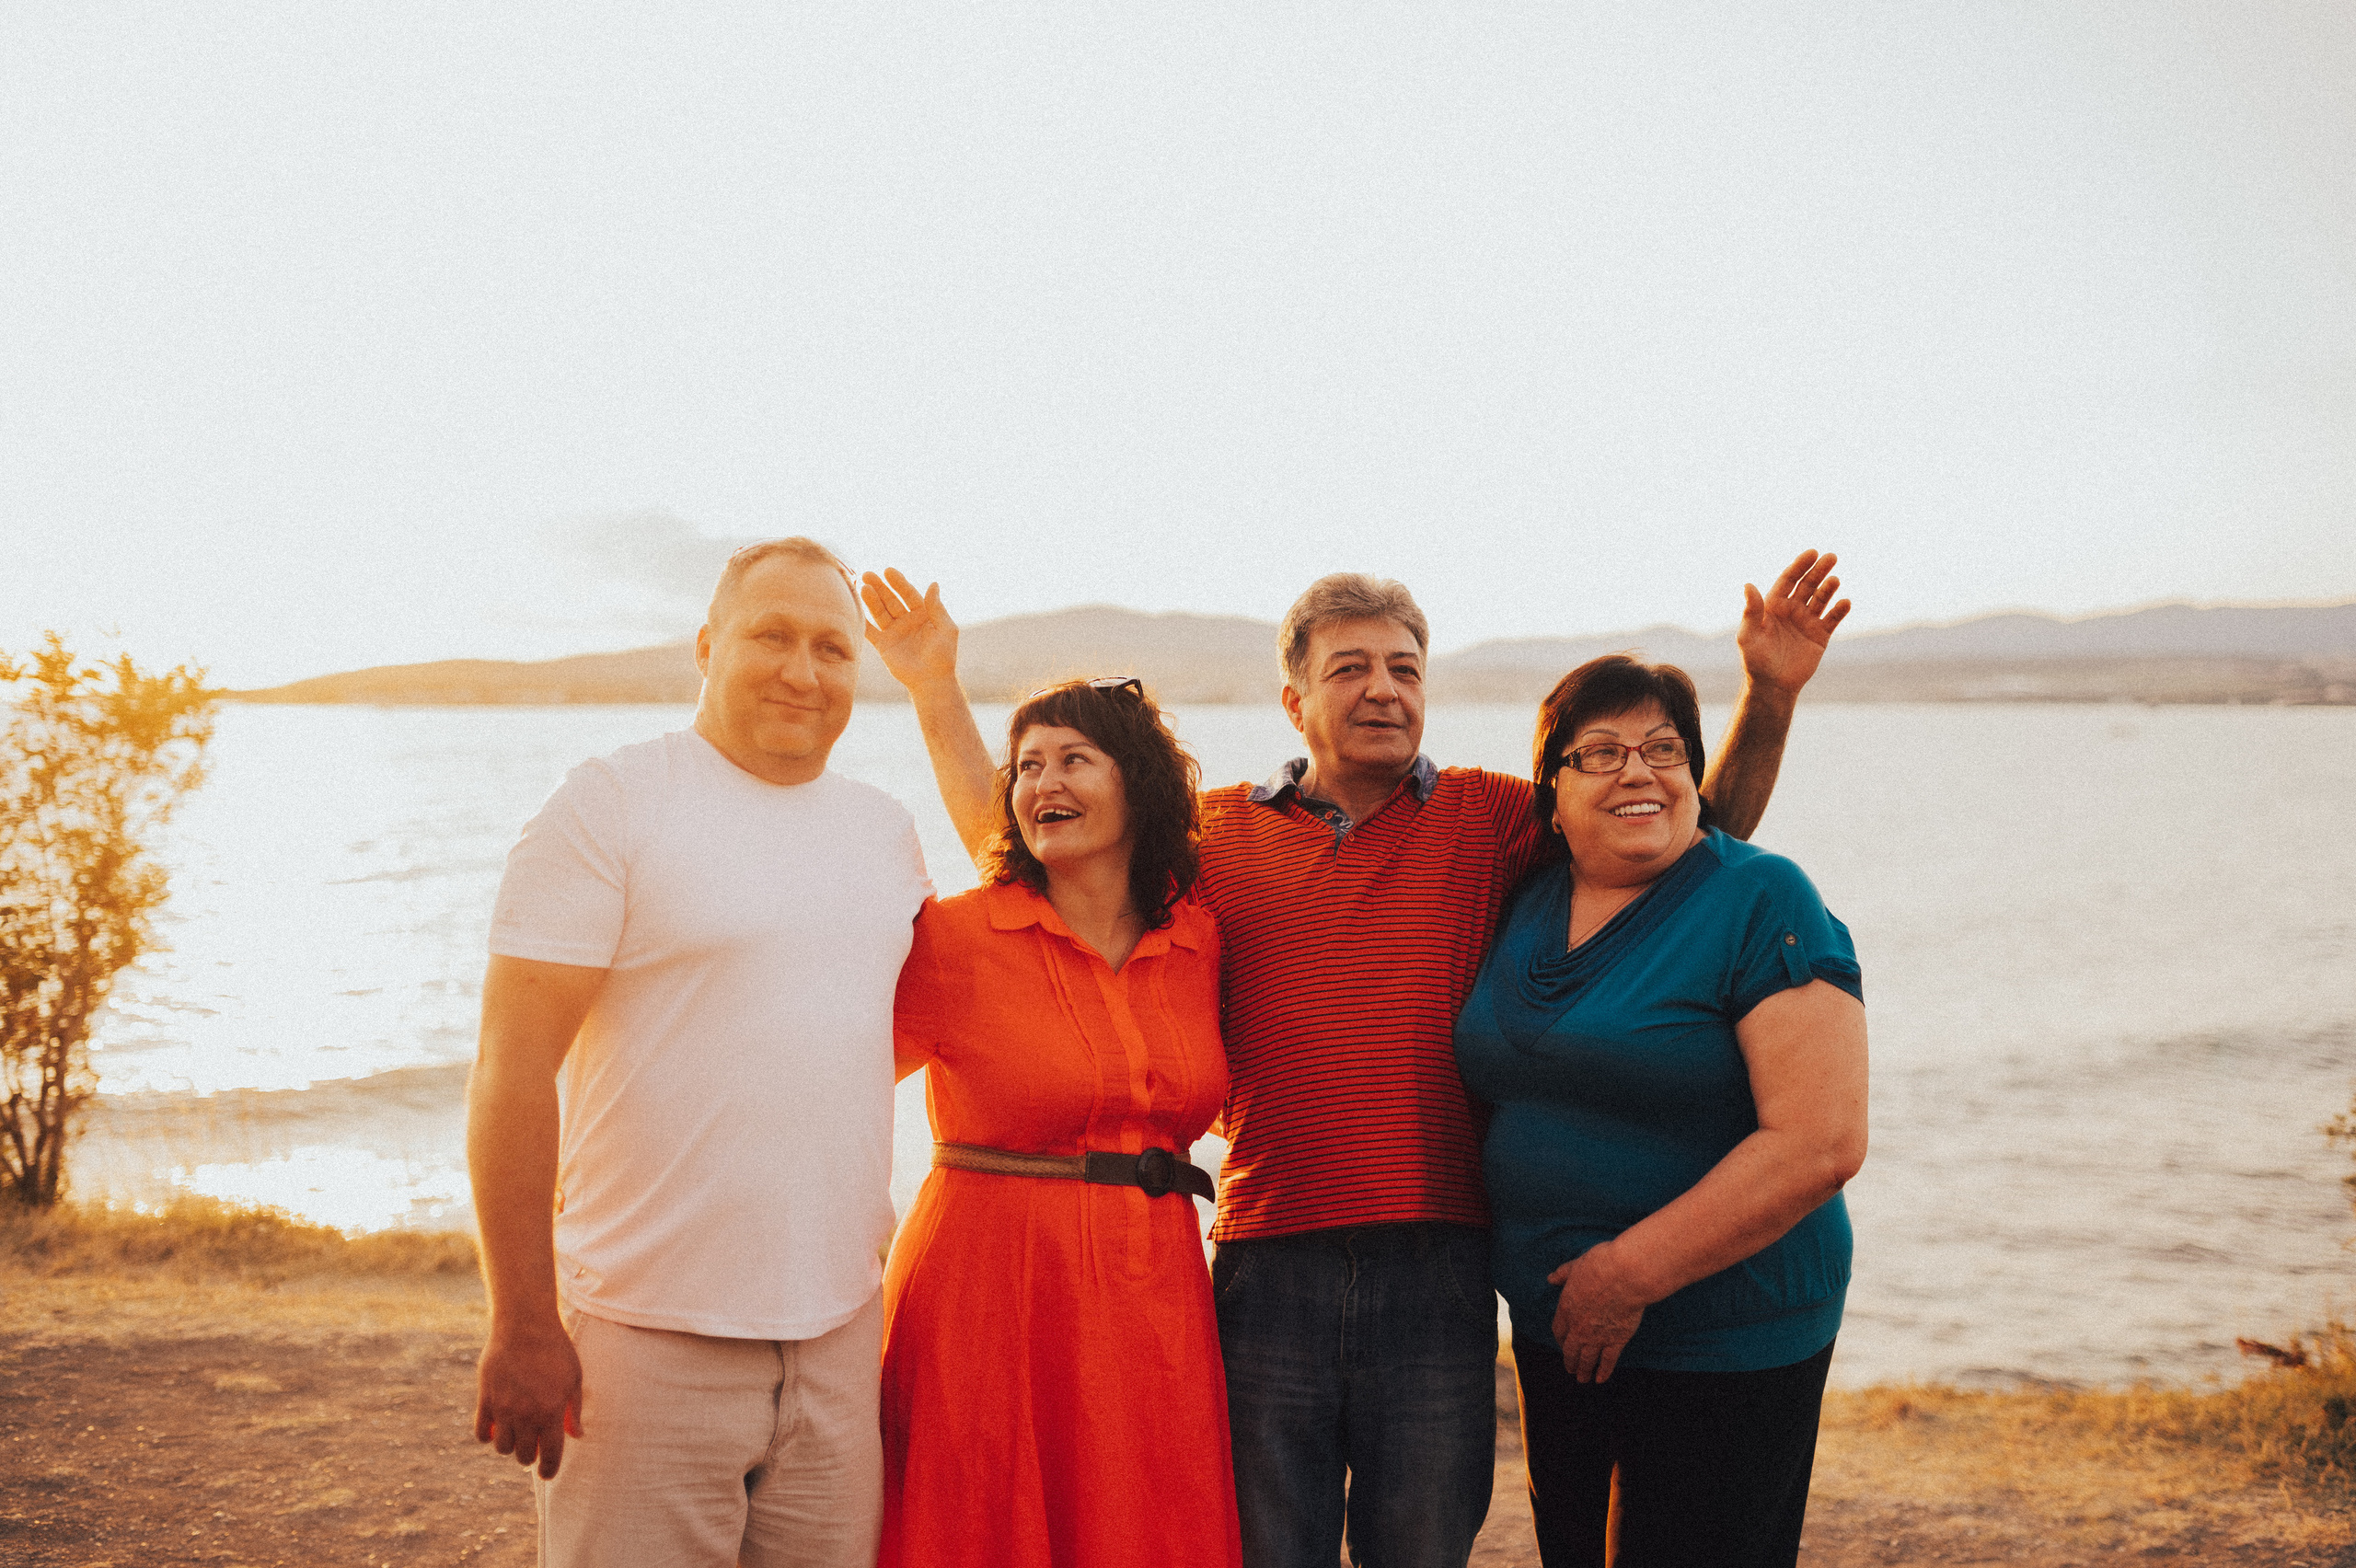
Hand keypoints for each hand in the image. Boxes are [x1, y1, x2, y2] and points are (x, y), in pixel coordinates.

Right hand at [475, 1318, 583, 1478]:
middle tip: (533, 1447)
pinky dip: (488, 1435)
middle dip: (530, 1456)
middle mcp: (525, 1415)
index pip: (550, 1455)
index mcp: (551, 1412)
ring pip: (501, 1448)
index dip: (549, 1470)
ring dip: (510, 1446)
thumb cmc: (556, 1350)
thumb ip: (574, 1410)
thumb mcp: (575, 1378)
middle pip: (523, 1455)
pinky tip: (497, 1426)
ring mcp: (503, 1409)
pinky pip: (481, 1432)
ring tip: (516, 1434)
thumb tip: (576, 1436)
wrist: (525, 1326)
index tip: (547, 1474)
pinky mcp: (485, 1399)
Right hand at [860, 567, 960, 691]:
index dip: (899, 582)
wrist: (931, 680)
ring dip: (871, 600)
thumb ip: (937, 607)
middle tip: (868, 574)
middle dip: (880, 587)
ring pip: (880, 612)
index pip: (909, 594)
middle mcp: (907, 621)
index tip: (888, 571)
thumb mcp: (945, 629)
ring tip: (862, 588)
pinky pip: (871, 631)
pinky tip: (855, 609)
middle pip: (891, 600)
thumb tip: (933, 583)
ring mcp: (894, 632)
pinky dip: (863, 621)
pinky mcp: (884, 645)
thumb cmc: (943, 655)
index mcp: (923, 614)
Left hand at [1548, 1244, 1647, 1383]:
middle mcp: (1578, 1327)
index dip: (1560, 1339)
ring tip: (1582, 1379)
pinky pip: (1608, 1361)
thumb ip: (1563, 1274)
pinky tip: (1601, 1379)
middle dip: (1569, 1361)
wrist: (1624, 1276)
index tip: (1562, 1344)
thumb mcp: (1575, 1265)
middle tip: (1570, 1370)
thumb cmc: (1600, 1265)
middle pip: (1570, 1350)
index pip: (1559, 1330)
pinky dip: (1604, 1371)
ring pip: (1587, 1359)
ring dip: (1583, 1370)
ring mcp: (1597, 1336)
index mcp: (1566, 1308)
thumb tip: (1551, 1278)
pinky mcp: (1617, 1340)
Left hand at [1737, 550, 1849, 697]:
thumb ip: (1751, 611)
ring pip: (1821, 599)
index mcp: (1774, 605)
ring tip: (1835, 580)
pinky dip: (1839, 610)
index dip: (1800, 565)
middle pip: (1808, 585)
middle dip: (1819, 570)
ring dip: (1829, 588)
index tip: (1812, 553)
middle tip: (1831, 557)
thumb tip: (1748, 585)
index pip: (1789, 579)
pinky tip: (1845, 602)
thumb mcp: (1749, 634)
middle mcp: (1792, 610)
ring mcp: (1807, 621)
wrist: (1773, 685)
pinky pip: (1832, 619)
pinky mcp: (1820, 636)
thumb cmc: (1755, 660)